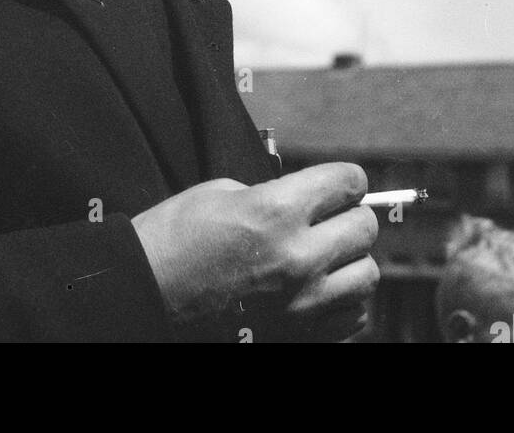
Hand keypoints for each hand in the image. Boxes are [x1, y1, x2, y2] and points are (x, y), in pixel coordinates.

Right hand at [130, 163, 378, 339]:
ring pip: (366, 274)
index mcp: (277, 212)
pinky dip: (342, 299)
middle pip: (364, 228)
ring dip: (348, 261)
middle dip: (347, 217)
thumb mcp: (221, 192)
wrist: (148, 294)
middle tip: (326, 218)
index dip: (343, 179)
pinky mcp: (303, 334)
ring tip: (322, 258)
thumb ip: (274, 194)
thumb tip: (306, 201)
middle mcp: (299, 258)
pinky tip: (317, 290)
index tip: (336, 184)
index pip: (348, 183)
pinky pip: (353, 313)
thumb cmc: (175, 239)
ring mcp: (304, 304)